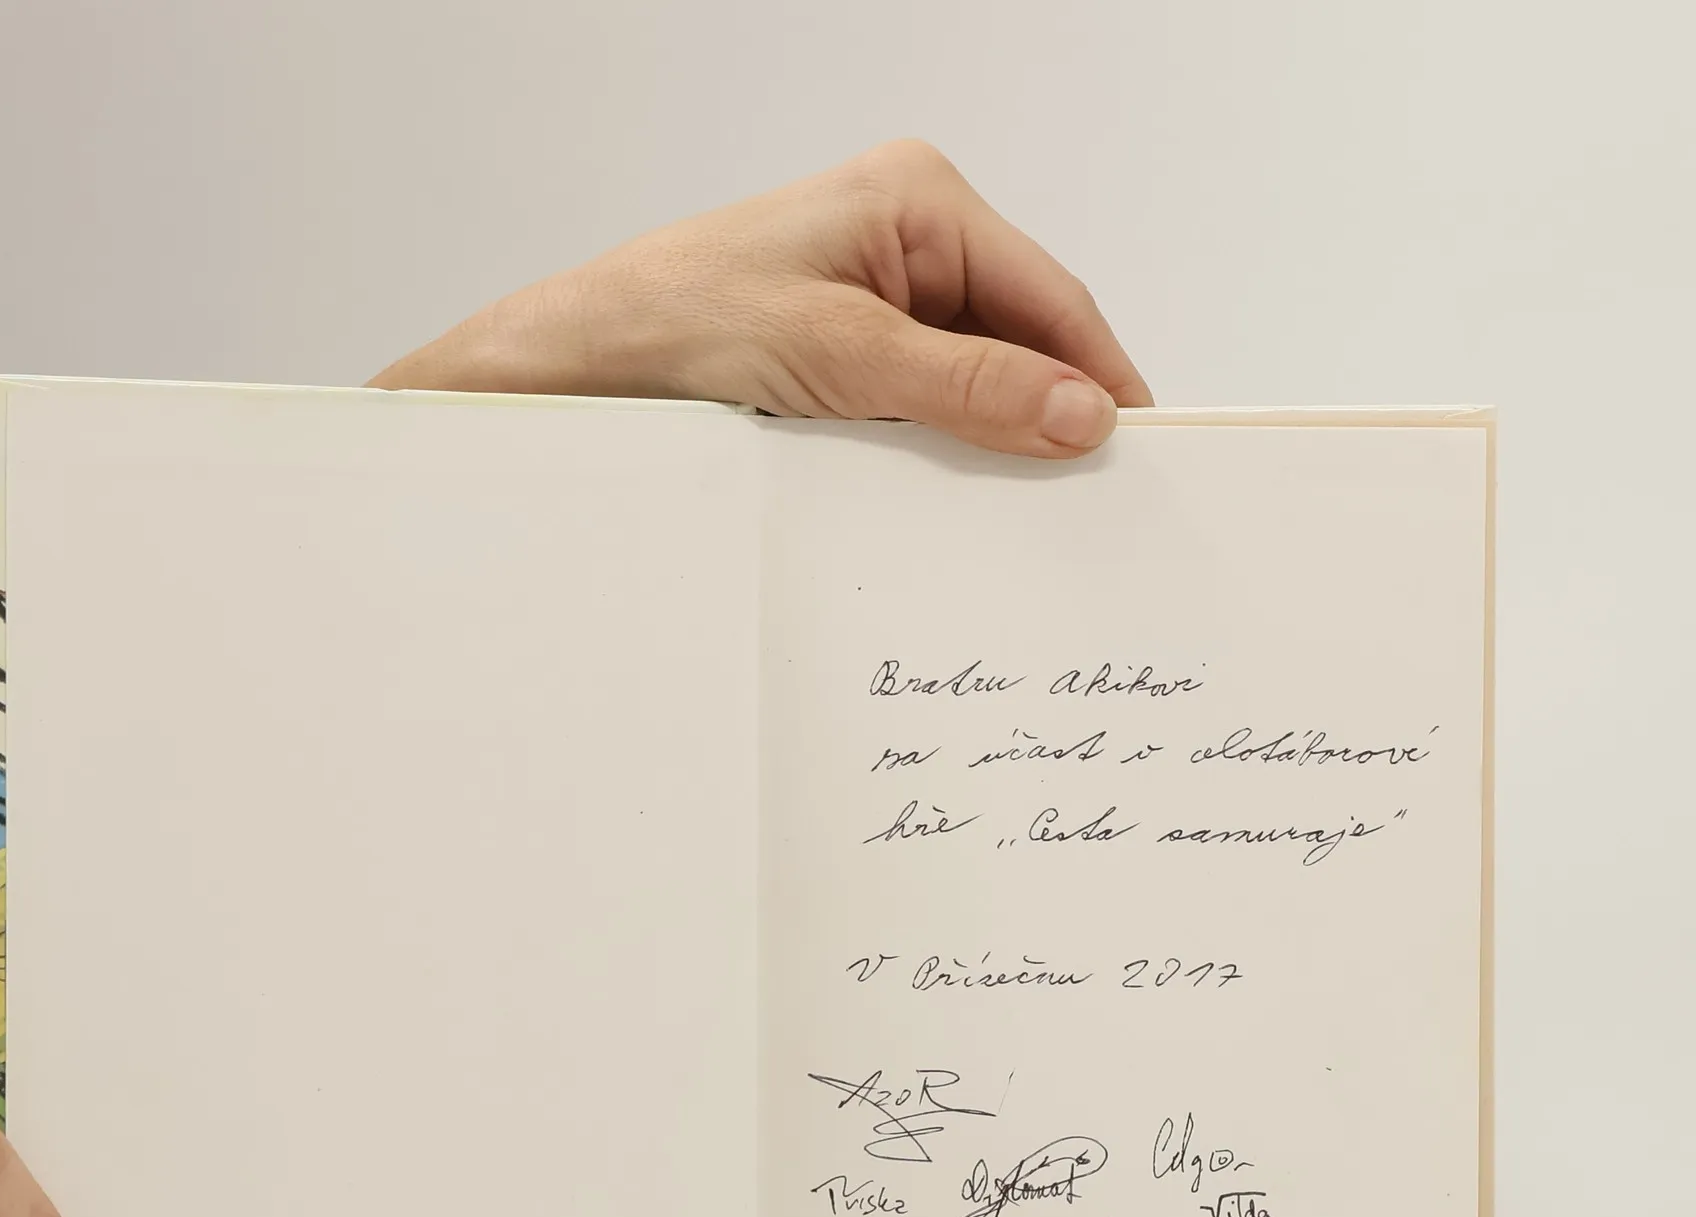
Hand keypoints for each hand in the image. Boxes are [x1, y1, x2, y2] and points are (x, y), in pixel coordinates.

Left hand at [370, 140, 1150, 458]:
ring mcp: (874, 301)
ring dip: (989, 443)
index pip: (1050, 298)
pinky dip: (939, 452)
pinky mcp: (843, 357)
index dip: (1100, 377)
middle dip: (1047, 416)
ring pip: (971, 382)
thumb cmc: (680, 322)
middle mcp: (905, 242)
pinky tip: (948, 502)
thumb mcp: (840, 357)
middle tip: (1086, 503)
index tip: (1139, 451)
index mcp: (919, 203)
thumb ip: (965, 387)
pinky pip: (921, 407)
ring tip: (1019, 513)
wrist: (577, 367)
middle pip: (1018, 340)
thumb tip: (1079, 413)